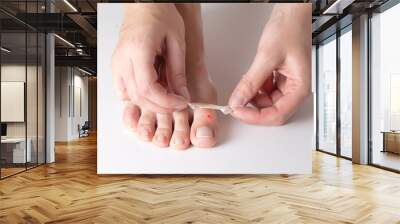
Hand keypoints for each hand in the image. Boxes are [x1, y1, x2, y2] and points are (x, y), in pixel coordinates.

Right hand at [112, 3, 189, 113]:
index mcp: (138, 49)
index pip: (148, 88)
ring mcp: (117, 63)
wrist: (144, 5)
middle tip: (177, 103)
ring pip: (130, 97)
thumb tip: (182, 94)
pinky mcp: (117, 66)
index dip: (165, 101)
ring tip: (167, 98)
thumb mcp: (176, 41)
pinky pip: (124, 91)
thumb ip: (178, 71)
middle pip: (139, 96)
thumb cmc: (158, 14)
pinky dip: (138, 98)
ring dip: (150, 104)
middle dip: (160, 106)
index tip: (180, 102)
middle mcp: (123, 58)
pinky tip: (152, 94)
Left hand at [228, 4, 310, 124]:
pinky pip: (265, 91)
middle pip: (271, 111)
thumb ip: (251, 82)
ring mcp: (287, 84)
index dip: (256, 117)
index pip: (277, 114)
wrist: (292, 14)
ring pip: (266, 102)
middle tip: (235, 103)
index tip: (238, 112)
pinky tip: (250, 80)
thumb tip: (238, 100)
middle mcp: (295, 88)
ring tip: (242, 87)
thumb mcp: (267, 57)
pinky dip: (254, 88)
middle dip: (252, 108)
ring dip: (252, 98)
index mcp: (299, 87)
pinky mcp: (279, 78)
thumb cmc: (290, 29)